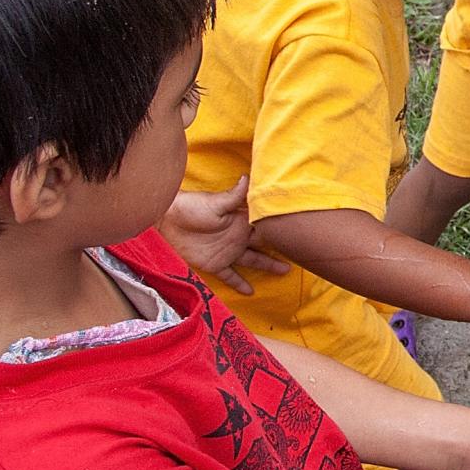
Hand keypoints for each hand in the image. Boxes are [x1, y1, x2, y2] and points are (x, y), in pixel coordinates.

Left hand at [160, 177, 291, 295]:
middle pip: (264, 244)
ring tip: (286, 271)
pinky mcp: (216, 264)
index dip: (281, 228)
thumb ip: (235, 195)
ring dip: (269, 266)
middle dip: (282, 248)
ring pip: (254, 260)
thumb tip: (250, 177)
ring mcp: (228, 251)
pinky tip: (251, 292)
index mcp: (242, 220)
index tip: (300, 230)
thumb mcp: (215, 203)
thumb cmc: (191, 207)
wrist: (166, 221)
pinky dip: (240, 283)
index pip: (265, 225)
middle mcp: (239, 236)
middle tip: (303, 253)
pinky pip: (231, 275)